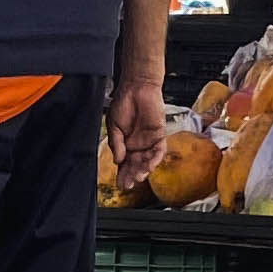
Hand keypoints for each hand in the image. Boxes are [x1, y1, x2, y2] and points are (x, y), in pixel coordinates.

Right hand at [109, 76, 166, 190]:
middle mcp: (138, 145)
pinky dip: (154, 159)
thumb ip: (116, 143)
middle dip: (132, 175)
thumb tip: (117, 160)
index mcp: (125, 144)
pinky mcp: (159, 134)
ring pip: (148, 161)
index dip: (122, 174)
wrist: (136, 87)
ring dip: (143, 170)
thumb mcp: (113, 125)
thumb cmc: (123, 103)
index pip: (124, 164)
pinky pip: (159, 151)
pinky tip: (148, 166)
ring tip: (138, 178)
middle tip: (128, 184)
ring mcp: (149, 141)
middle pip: (136, 165)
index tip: (120, 183)